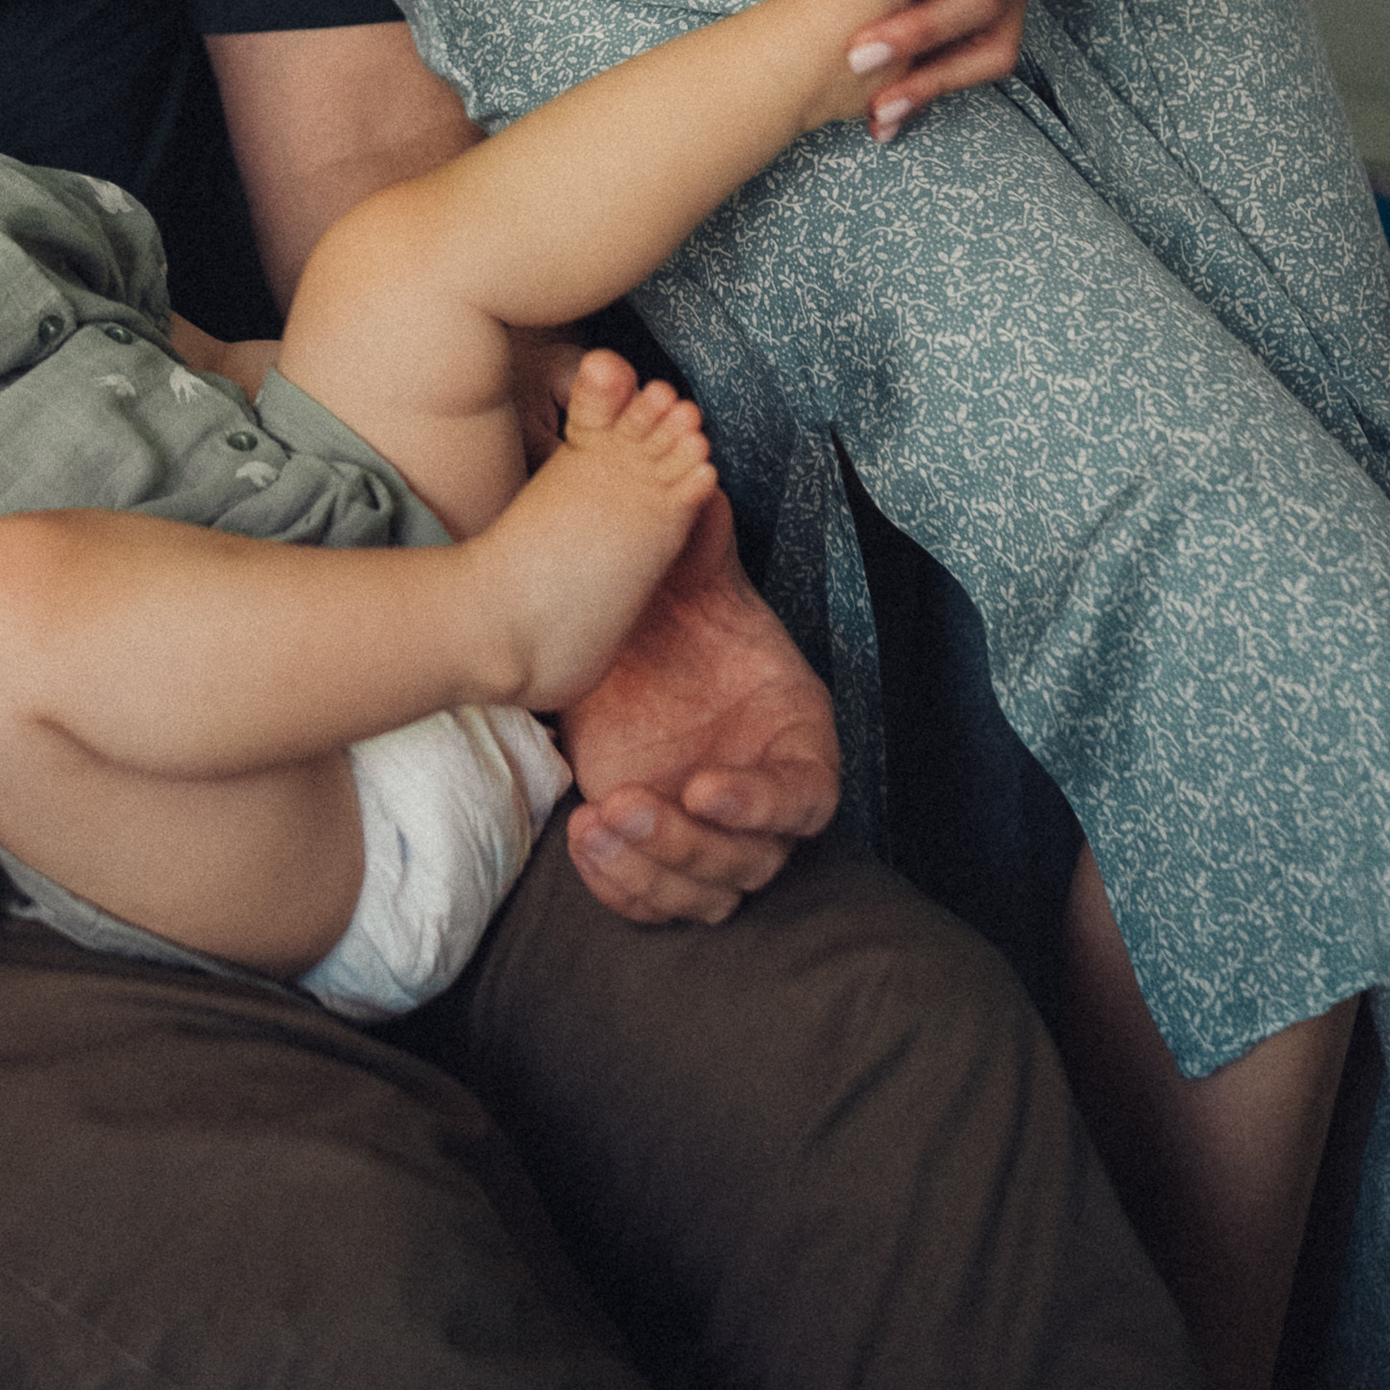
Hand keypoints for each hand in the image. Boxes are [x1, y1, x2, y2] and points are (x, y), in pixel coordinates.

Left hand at [555, 495, 838, 922]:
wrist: (624, 649)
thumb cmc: (677, 613)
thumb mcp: (687, 577)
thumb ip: (702, 543)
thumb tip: (701, 485)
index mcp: (794, 737)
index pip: (806, 797)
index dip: (762, 802)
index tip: (704, 785)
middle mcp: (761, 797)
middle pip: (752, 861)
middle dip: (687, 843)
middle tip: (625, 804)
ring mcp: (713, 835)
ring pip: (708, 894)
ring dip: (653, 872)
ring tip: (597, 827)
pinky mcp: (662, 856)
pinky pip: (657, 903)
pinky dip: (624, 890)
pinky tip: (583, 844)